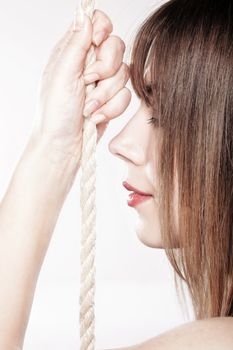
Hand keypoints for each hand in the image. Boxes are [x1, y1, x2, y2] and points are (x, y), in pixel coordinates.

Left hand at [32, 9, 130, 166]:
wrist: (64, 145)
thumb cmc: (56, 113)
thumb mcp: (62, 74)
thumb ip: (76, 44)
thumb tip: (86, 16)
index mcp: (74, 52)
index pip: (97, 23)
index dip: (103, 28)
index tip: (97, 42)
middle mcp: (91, 64)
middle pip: (117, 47)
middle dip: (105, 68)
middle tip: (89, 82)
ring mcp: (103, 83)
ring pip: (124, 74)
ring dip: (106, 95)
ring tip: (88, 107)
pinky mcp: (113, 101)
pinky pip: (127, 97)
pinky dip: (111, 109)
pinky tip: (95, 117)